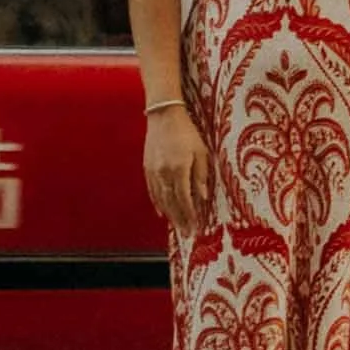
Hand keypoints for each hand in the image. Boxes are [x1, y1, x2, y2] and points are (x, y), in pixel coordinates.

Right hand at [142, 104, 211, 236]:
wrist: (164, 115)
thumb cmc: (187, 131)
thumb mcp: (201, 152)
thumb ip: (201, 176)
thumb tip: (202, 198)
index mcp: (179, 169)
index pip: (185, 199)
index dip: (190, 215)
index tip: (196, 227)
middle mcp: (164, 173)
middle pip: (172, 203)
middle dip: (180, 220)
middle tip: (187, 234)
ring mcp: (153, 171)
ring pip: (161, 199)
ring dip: (170, 215)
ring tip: (177, 226)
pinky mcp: (147, 167)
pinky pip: (152, 191)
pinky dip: (157, 203)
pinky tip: (162, 212)